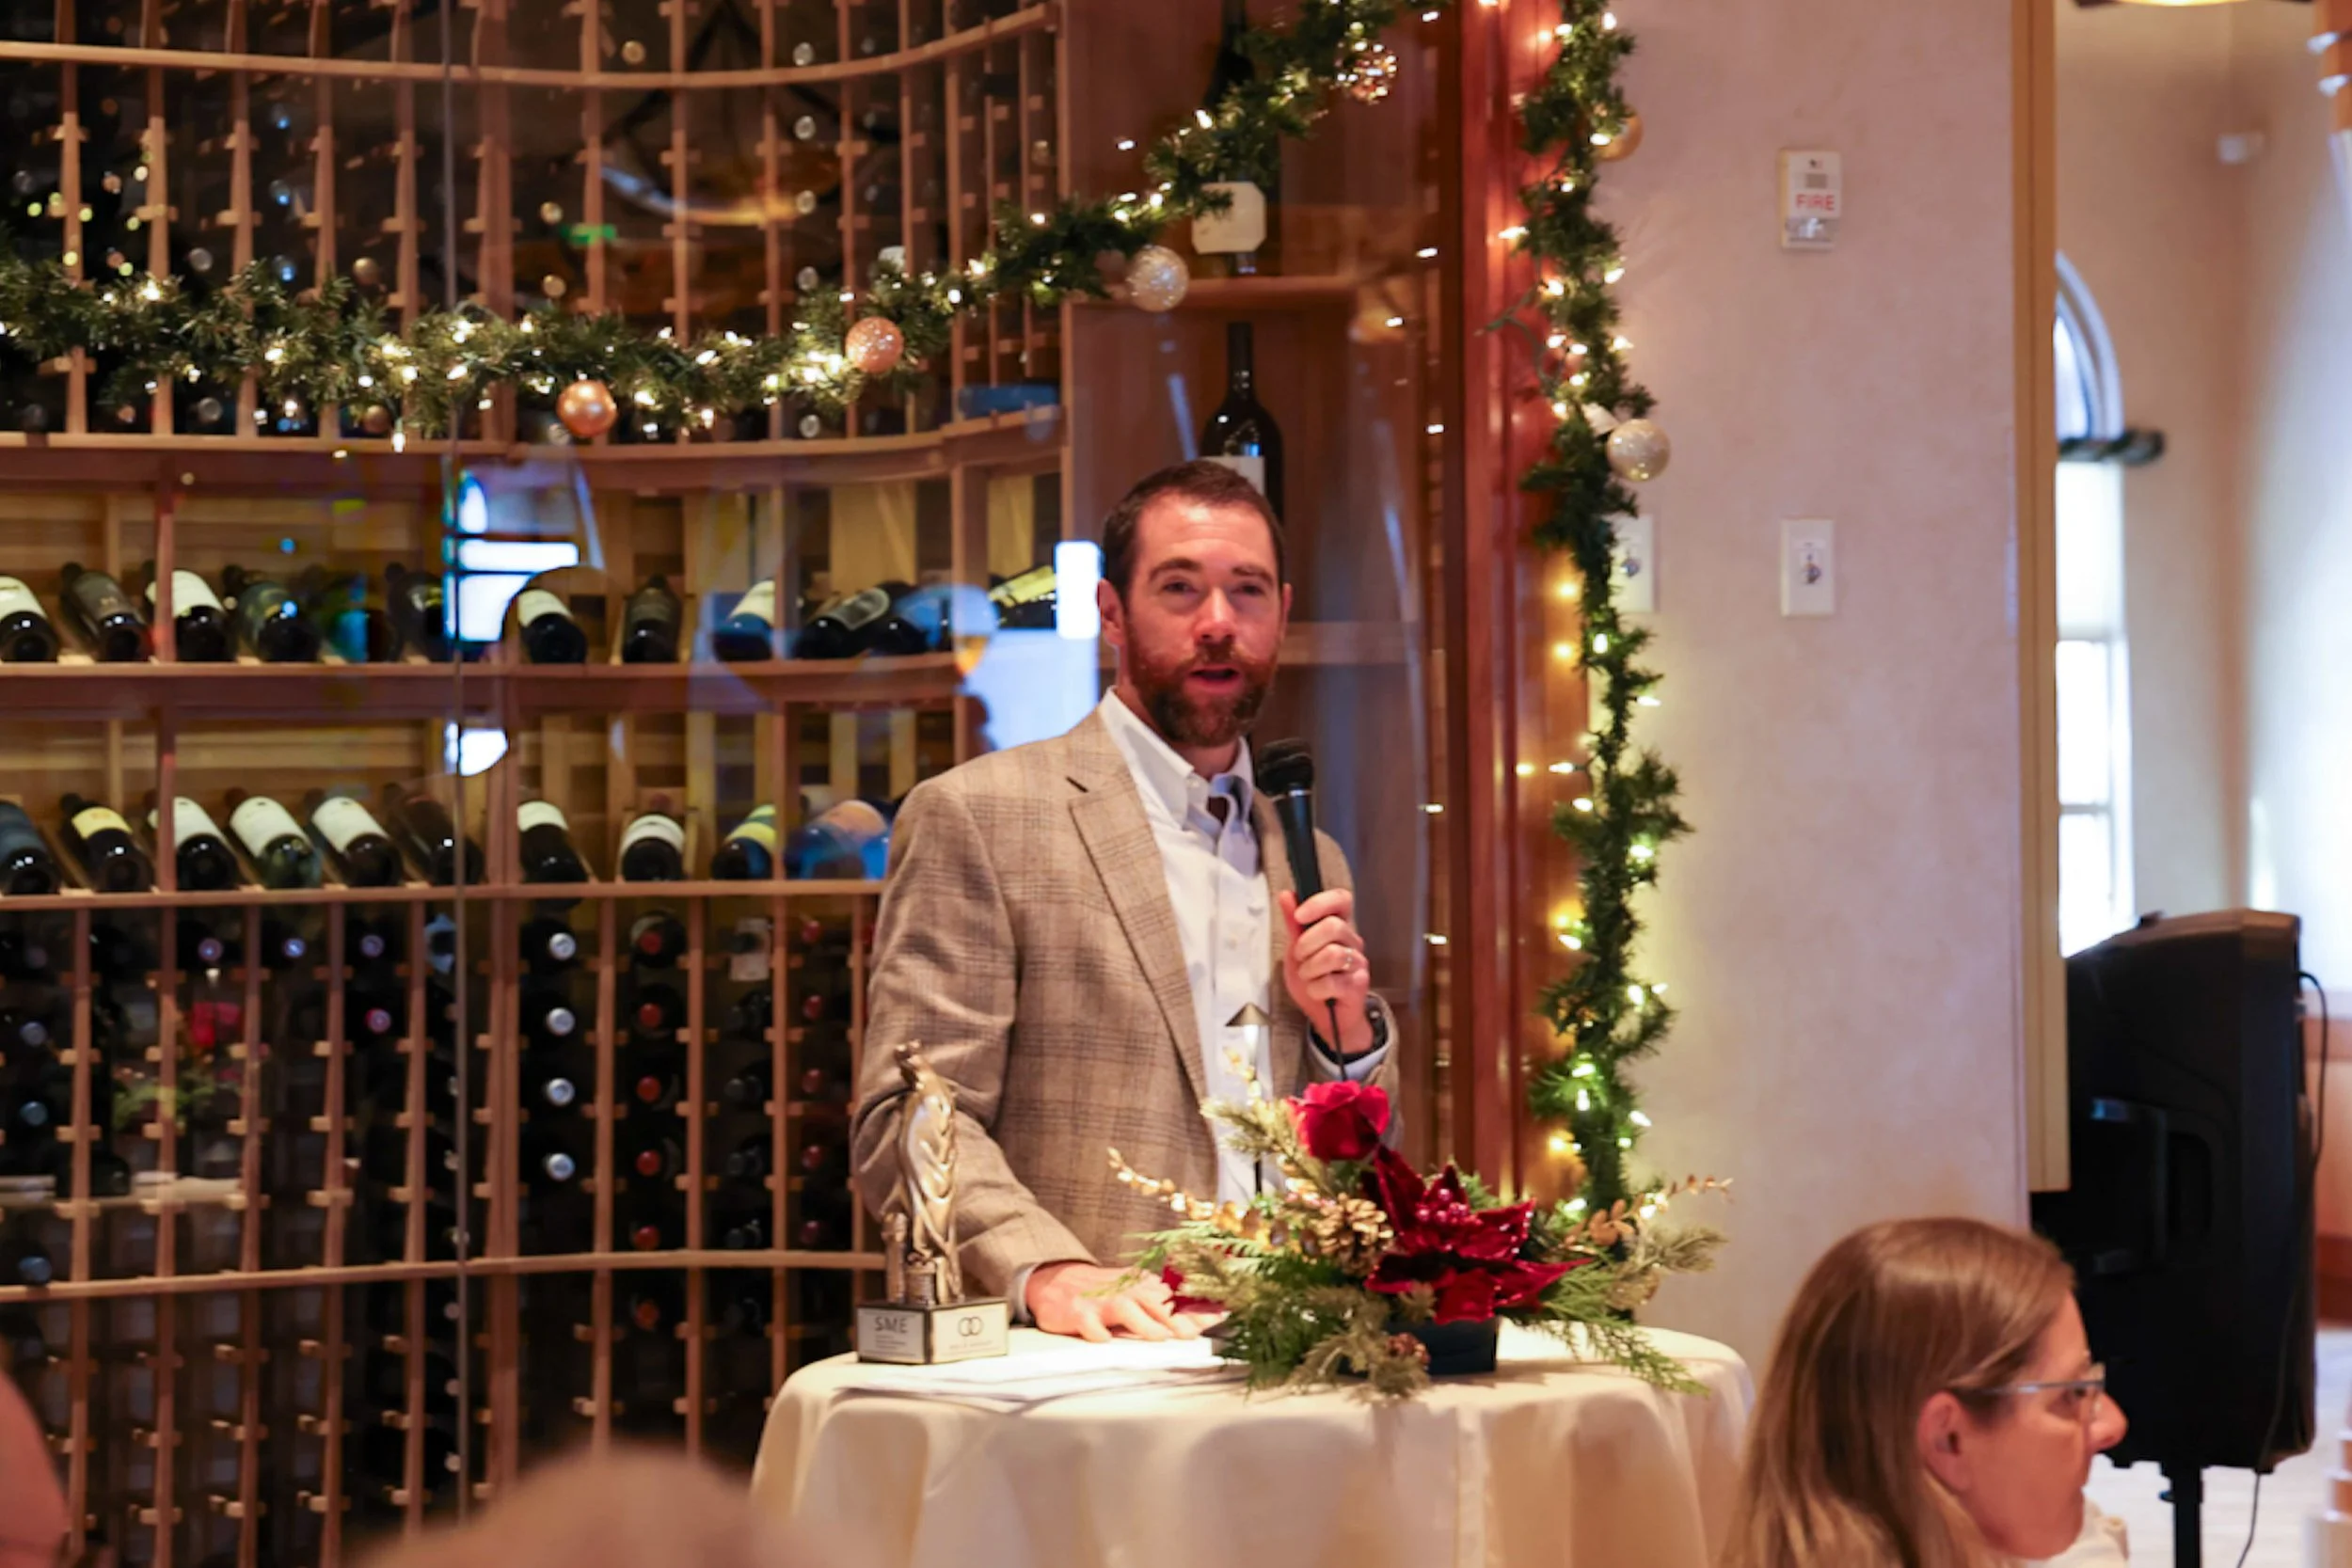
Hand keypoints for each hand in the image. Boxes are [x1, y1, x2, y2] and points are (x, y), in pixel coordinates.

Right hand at [1025, 1262, 1209, 1342]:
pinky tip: (1103, 1339)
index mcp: (1143, 1287)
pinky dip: (1095, 1331)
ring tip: (1158, 1336)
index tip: (1223, 1314)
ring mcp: (1101, 1302)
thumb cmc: (1106, 1294)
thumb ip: (1170, 1309)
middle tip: (1193, 1334)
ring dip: (1142, 1323)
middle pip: (1154, 1302)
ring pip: (1124, 1309)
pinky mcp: (1077, 1313)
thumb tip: (1208, 1318)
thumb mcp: (1138, 1295)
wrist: (1057, 1282)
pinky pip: (1087, 1323)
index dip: (1198, 1308)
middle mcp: (1126, 1292)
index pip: (1175, 1298)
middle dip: (1175, 1317)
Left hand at [1280, 888, 1373, 1055]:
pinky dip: (1315, 989)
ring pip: (1333, 954)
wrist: (1328, 1017)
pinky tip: (1317, 992)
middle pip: (1333, 926)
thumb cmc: (1314, 981)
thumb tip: (1286, 895)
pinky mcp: (1358, 984)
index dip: (1320, 903)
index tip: (1299, 915)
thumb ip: (1293, 925)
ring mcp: (1358, 962)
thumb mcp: (1296, 951)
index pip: (1341, 899)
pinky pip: (1332, 981)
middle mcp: (1352, 941)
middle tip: (1300, 957)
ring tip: (1308, 977)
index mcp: (1338, 927)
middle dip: (1307, 943)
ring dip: (1310, 968)